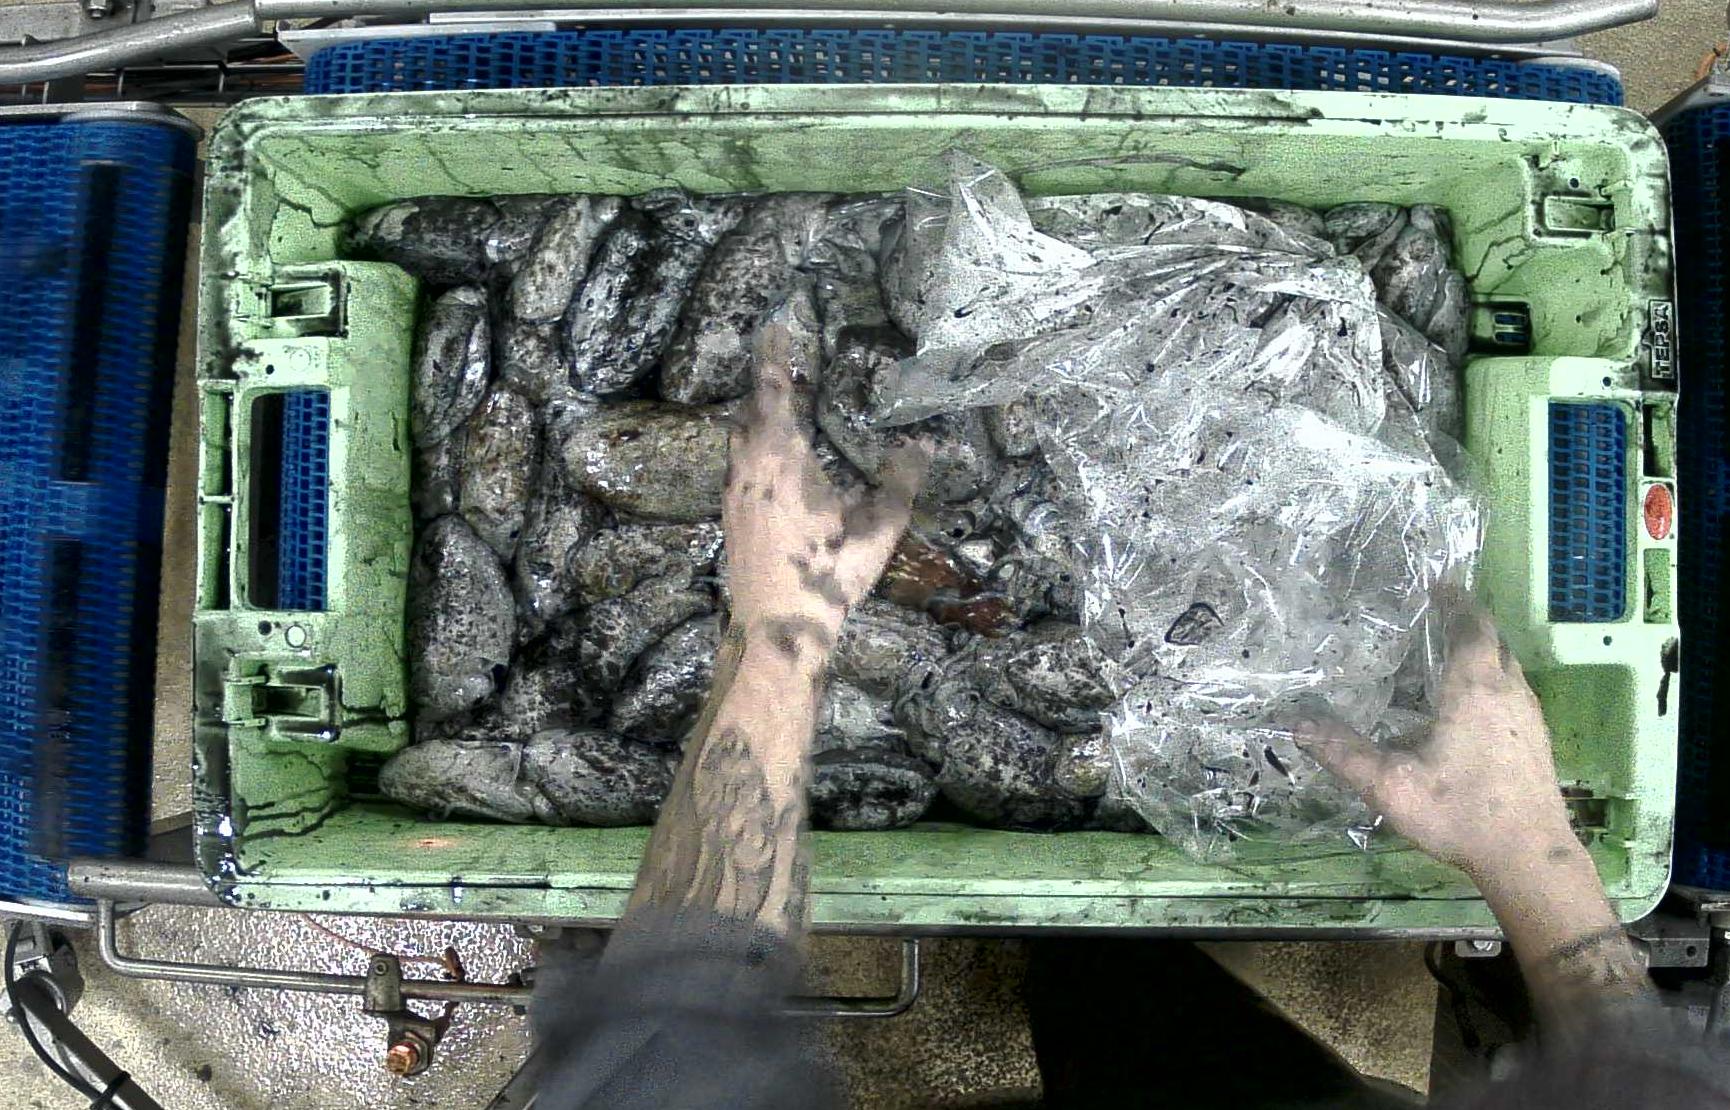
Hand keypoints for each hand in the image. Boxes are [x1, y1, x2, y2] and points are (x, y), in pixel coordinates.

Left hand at [723, 315, 927, 662]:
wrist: (776, 629)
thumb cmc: (827, 578)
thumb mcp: (877, 530)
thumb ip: (901, 482)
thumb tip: (924, 442)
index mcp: (780, 460)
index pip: (772, 390)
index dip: (774, 354)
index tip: (776, 322)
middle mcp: (748, 468)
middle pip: (749, 409)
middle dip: (765, 382)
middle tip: (787, 361)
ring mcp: (733, 494)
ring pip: (739, 437)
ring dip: (758, 415)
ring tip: (783, 404)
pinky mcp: (730, 516)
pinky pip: (738, 462)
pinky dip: (753, 444)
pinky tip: (773, 459)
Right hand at [1296, 611, 1574, 882]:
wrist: (1528, 857)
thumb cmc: (1460, 813)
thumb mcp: (1389, 785)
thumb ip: (1342, 751)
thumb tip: (1295, 723)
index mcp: (1474, 689)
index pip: (1471, 626)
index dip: (1455, 602)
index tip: (1437, 585)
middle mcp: (1508, 692)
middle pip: (1493, 641)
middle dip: (1467, 623)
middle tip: (1433, 615)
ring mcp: (1529, 716)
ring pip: (1507, 667)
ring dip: (1481, 652)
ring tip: (1445, 654)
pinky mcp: (1536, 740)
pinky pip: (1513, 691)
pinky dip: (1491, 679)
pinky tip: (1467, 705)